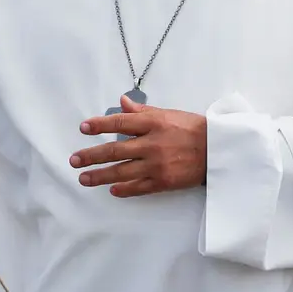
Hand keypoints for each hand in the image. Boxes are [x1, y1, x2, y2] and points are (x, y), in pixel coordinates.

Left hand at [69, 96, 207, 197]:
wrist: (218, 150)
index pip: (120, 123)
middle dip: (91, 156)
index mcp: (153, 124)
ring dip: (100, 176)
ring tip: (84, 179)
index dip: (100, 125)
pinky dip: (124, 189)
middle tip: (74, 160)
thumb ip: (142, 111)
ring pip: (122, 172)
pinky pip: (139, 187)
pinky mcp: (164, 182)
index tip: (83, 128)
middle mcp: (152, 144)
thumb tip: (121, 101)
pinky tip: (111, 190)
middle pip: (115, 151)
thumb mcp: (168, 114)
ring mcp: (157, 165)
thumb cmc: (193, 129)